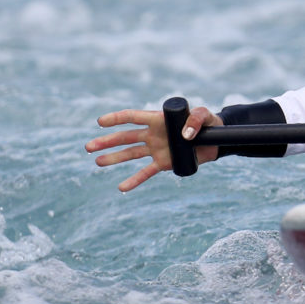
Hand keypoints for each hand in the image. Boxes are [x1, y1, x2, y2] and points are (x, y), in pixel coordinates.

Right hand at [86, 104, 221, 191]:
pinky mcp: (164, 163)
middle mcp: (154, 134)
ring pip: (131, 154)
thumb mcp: (205, 116)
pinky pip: (146, 172)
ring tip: (97, 161)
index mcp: (159, 120)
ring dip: (114, 158)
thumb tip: (184, 135)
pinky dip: (134, 180)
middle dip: (107, 141)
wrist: (216, 141)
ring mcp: (157, 149)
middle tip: (88, 147)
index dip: (117, 118)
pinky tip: (122, 187)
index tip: (100, 121)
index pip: (134, 117)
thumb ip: (196, 120)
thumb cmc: (209, 123)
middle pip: (126, 137)